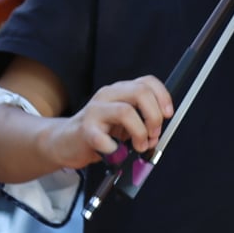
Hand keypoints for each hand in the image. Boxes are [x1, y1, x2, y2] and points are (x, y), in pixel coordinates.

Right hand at [46, 75, 172, 168]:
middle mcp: (107, 95)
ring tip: (139, 146)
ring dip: (140, 133)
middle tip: (153, 135)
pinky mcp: (85, 129)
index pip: (147, 82)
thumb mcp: (123, 120)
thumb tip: (159, 130)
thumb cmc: (98, 131)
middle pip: (140, 92)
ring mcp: (95, 111)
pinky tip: (114, 151)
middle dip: (154, 116)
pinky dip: (115, 148)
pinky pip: (105, 138)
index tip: (168, 114)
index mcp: (119, 91)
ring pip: (126, 112)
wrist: (65, 142)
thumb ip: (141, 120)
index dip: (163, 96)